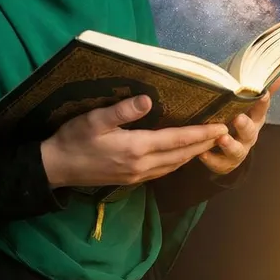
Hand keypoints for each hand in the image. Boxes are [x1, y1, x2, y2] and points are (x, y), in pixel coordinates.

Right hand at [40, 95, 228, 188]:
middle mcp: (141, 165)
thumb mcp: (94, 119)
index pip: (176, 140)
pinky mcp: (130, 179)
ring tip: (206, 143)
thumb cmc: (74, 139)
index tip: (220, 126)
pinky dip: (176, 162)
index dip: (199, 133)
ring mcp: (136, 175)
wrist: (57, 167)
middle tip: (222, 133)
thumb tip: (149, 100)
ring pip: (173, 166)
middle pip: (180, 155)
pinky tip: (178, 156)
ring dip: (192, 154)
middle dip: (202, 144)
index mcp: (135, 148)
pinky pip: (162, 172)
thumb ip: (122, 111)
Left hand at [197, 70, 279, 175]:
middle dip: (245, 126)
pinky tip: (202, 153)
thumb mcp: (247, 101)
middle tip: (238, 118)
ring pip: (237, 151)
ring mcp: (238, 150)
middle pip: (250, 132)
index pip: (261, 108)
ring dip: (230, 145)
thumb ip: (261, 85)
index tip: (262, 93)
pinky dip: (211, 159)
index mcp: (254, 118)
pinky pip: (218, 164)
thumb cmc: (236, 116)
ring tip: (222, 138)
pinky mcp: (224, 163)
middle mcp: (248, 135)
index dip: (263, 101)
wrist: (227, 148)